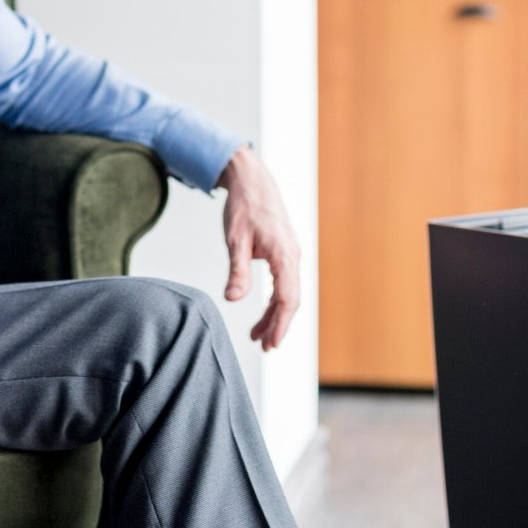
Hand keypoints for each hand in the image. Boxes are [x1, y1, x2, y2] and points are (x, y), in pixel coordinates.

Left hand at [216, 147, 300, 351]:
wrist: (252, 181)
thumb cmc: (244, 206)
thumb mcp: (235, 240)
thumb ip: (238, 271)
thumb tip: (234, 300)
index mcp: (284, 255)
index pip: (287, 299)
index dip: (280, 324)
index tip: (271, 343)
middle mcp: (292, 256)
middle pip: (290, 300)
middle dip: (278, 325)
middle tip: (264, 347)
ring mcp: (290, 255)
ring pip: (287, 293)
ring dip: (274, 315)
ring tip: (257, 335)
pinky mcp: (283, 253)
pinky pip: (283, 283)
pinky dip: (274, 300)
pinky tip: (261, 311)